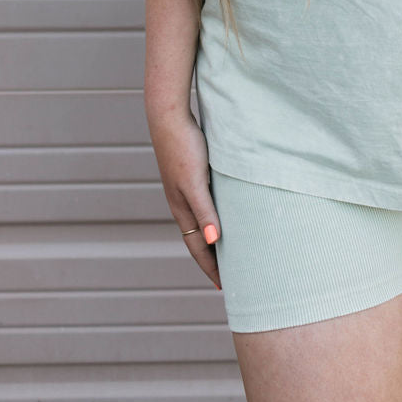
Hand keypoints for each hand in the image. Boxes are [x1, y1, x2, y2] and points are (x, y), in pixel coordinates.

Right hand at [147, 106, 221, 290]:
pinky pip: (206, 203)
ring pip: (202, 221)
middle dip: (213, 259)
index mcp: (182, 208)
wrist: (169, 114)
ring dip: (214, 238)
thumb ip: (204, 210)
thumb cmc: (183, 146)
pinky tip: (226, 212)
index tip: (226, 287)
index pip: (197, 247)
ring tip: (230, 249)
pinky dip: (215, 216)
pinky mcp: (192, 173)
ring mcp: (186, 188)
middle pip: (199, 239)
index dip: (211, 268)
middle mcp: (182, 202)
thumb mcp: (195, 180)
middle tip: (232, 276)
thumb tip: (212, 241)